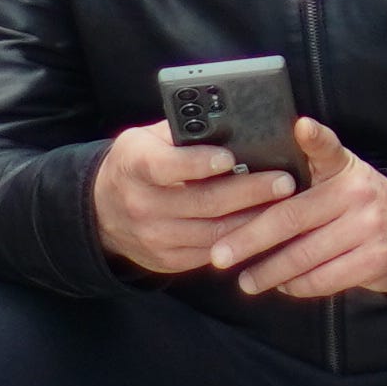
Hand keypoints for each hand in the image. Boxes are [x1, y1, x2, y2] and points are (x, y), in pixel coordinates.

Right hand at [91, 115, 298, 277]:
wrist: (102, 211)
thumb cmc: (136, 164)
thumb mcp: (146, 140)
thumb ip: (181, 134)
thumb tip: (233, 125)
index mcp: (134, 166)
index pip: (166, 166)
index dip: (198, 163)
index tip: (230, 158)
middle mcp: (142, 205)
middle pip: (203, 203)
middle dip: (249, 192)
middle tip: (284, 182)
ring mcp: (155, 238)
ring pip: (214, 233)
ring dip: (253, 220)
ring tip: (284, 205)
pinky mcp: (168, 261)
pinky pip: (212, 252)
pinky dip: (241, 240)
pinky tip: (264, 226)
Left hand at [208, 116, 386, 305]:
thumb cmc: (362, 203)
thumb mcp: (344, 175)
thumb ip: (311, 167)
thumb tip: (260, 171)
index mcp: (345, 170)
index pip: (329, 149)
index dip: (315, 138)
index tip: (301, 126)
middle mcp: (358, 195)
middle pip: (292, 219)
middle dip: (249, 239)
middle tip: (219, 255)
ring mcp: (368, 229)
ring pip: (305, 256)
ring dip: (269, 272)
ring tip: (246, 281)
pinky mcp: (375, 261)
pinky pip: (324, 279)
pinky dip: (298, 285)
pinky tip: (283, 285)